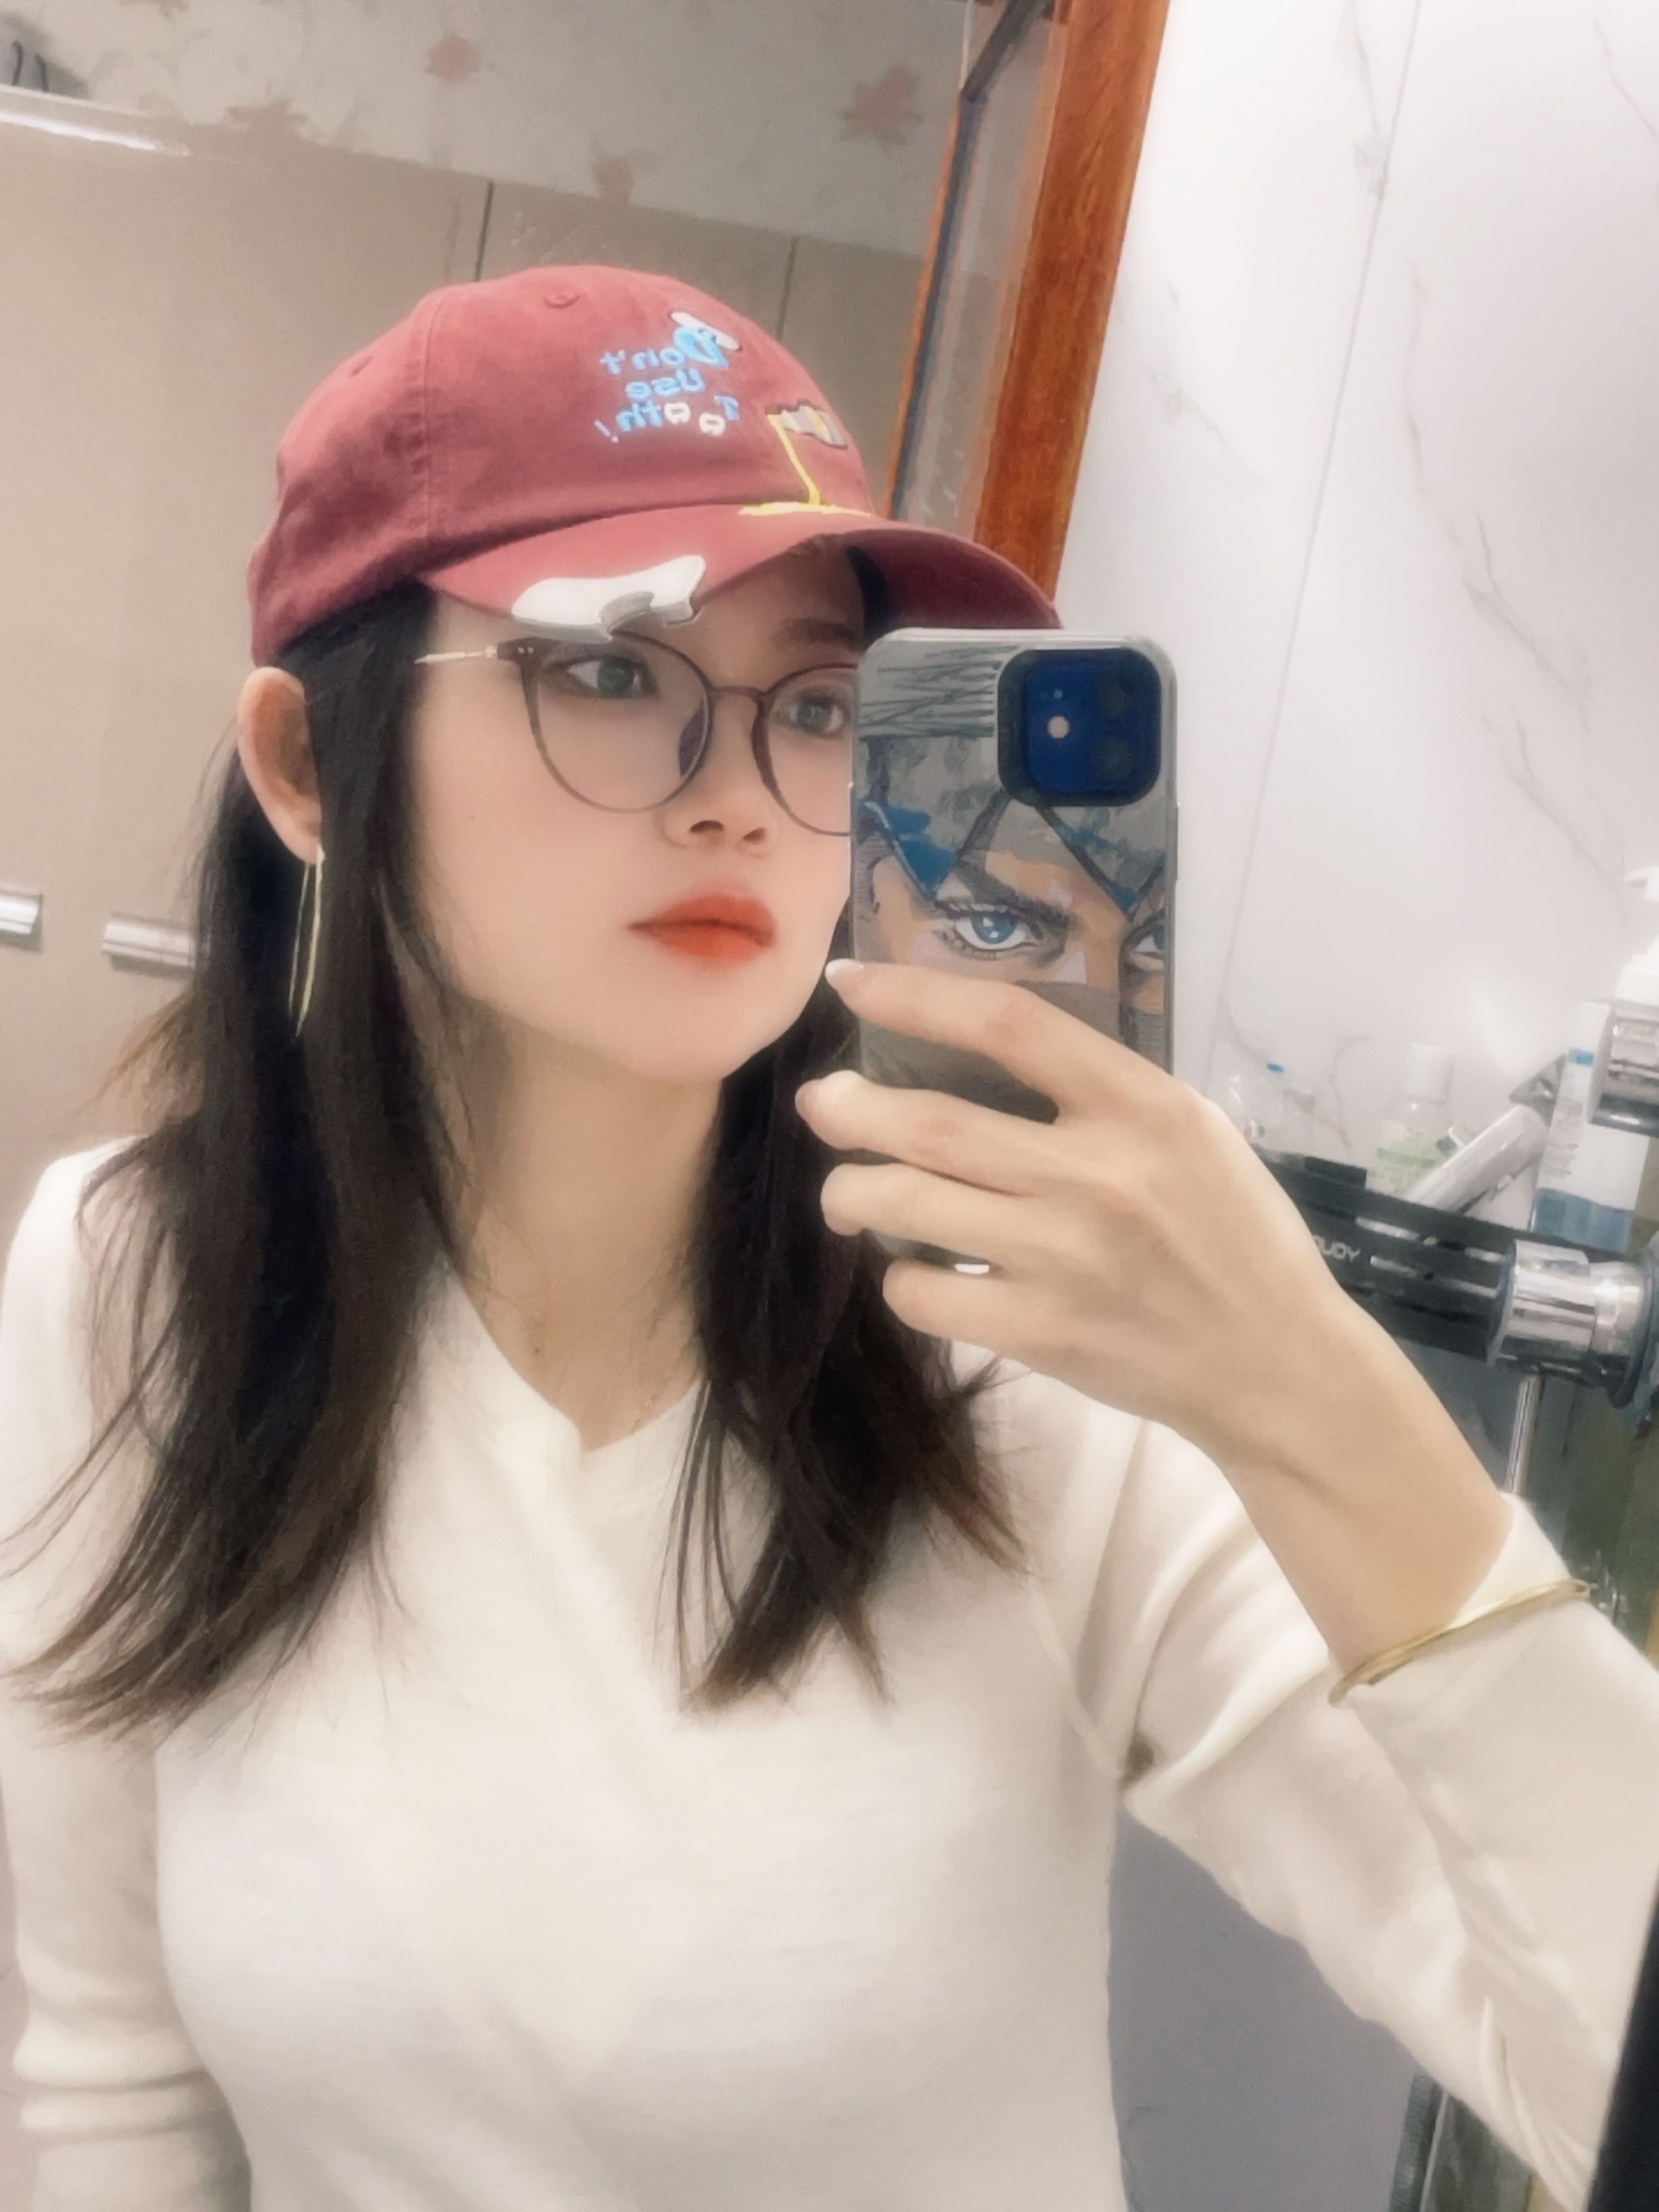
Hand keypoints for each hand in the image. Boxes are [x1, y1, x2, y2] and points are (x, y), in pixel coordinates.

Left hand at [795, 959, 1372, 1471]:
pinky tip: (918, 1271)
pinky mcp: (1042, 1333)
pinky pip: (925, 1293)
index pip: (1006, 1024)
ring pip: (906, 1205)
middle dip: (850, 1107)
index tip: (851, 984)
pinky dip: (903, 1277)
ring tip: (846, 1192)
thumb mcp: (1191, 1132)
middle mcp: (1097, 1175)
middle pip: (931, 1122)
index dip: (914, 995)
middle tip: (822, 1101)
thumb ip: (1098, 1089)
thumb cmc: (1233, 1235)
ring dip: (852, 1192)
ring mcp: (1063, 1258)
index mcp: (1142, 1106)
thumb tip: (972, 1046)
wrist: (1276, 1366)